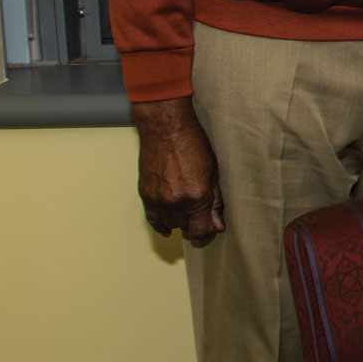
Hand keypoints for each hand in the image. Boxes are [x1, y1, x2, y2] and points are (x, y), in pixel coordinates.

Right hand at [130, 98, 224, 243]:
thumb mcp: (214, 172)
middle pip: (186, 229)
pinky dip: (161, 223)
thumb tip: (217, 226)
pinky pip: (152, 220)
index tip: (212, 226)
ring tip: (187, 208)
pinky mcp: (145, 195)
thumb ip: (216, 202)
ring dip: (180, 221)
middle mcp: (175, 202)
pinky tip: (169, 224)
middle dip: (196, 224)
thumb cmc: (193, 145)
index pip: (200, 231)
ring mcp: (157, 200)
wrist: (165, 129)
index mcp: (196, 197)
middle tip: (202, 213)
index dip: (208, 232)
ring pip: (171, 224)